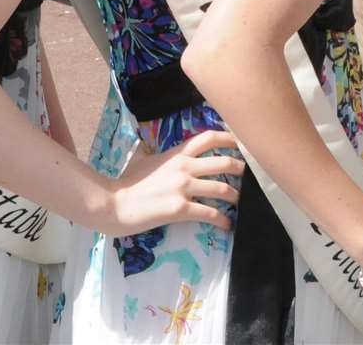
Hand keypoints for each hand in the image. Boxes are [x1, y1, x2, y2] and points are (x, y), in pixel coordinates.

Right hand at [102, 129, 245, 237]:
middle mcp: (184, 167)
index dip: (228, 138)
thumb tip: (169, 157)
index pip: (207, 138)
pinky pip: (210, 214)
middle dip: (240, 169)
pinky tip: (227, 225)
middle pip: (222, 162)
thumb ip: (164, 158)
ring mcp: (183, 187)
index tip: (241, 143)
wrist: (113, 203)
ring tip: (240, 202)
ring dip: (235, 196)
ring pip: (222, 188)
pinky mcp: (180, 209)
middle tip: (248, 176)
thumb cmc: (127, 183)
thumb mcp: (147, 161)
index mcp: (176, 153)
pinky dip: (222, 220)